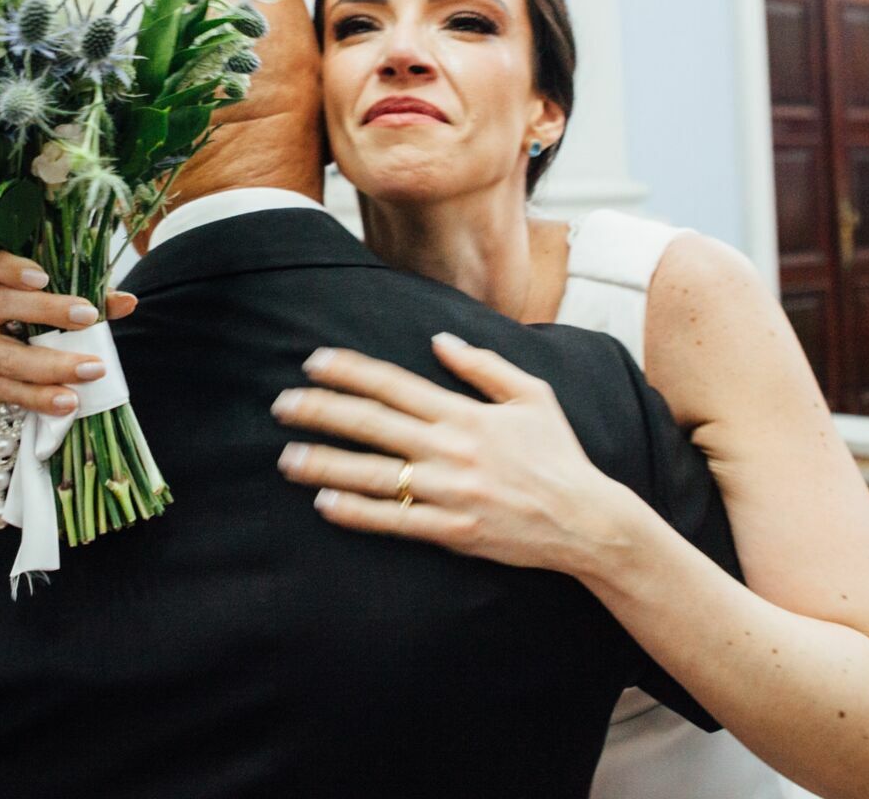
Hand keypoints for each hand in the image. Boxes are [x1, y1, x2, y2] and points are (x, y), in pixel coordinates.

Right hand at [0, 242, 136, 416]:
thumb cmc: (25, 306)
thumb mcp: (49, 291)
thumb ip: (85, 291)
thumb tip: (127, 302)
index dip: (7, 267)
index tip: (43, 277)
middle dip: (44, 311)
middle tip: (88, 317)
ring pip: (4, 356)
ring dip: (50, 366)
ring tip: (91, 370)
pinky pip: (5, 392)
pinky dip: (38, 398)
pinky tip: (68, 402)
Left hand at [271, 333, 642, 577]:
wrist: (588, 520)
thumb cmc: (559, 455)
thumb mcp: (532, 396)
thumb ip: (483, 365)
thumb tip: (438, 339)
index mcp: (466, 413)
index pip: (394, 384)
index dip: (350, 371)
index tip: (314, 362)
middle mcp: (452, 449)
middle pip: (372, 424)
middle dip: (321, 411)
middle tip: (280, 405)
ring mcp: (450, 492)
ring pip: (374, 474)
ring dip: (325, 464)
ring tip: (287, 458)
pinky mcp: (453, 530)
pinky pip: (395, 520)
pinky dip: (357, 513)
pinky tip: (325, 505)